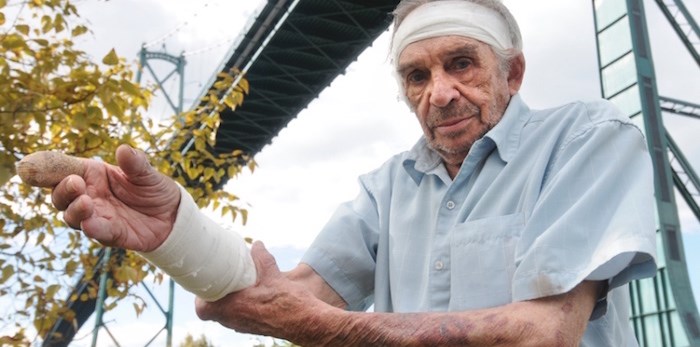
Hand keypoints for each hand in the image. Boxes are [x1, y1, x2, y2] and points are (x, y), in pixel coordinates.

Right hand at [50, 145, 179, 251]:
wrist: (172, 214)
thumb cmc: (153, 188)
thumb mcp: (147, 173)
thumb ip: (136, 163)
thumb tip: (125, 150)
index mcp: (91, 175)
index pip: (62, 170)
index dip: (45, 168)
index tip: (30, 166)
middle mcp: (88, 196)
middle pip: (61, 196)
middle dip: (63, 190)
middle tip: (76, 184)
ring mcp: (97, 217)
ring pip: (73, 217)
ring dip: (75, 211)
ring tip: (85, 202)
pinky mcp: (112, 234)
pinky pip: (99, 233)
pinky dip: (94, 229)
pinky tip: (91, 225)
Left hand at [195, 242, 331, 342]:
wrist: (308, 323)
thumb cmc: (290, 303)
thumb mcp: (274, 275)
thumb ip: (262, 258)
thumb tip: (256, 244)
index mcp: (234, 308)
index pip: (202, 308)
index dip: (199, 295)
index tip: (204, 279)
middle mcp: (235, 320)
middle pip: (210, 311)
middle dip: (211, 294)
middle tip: (216, 276)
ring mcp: (243, 326)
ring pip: (223, 314)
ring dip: (224, 300)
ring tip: (231, 282)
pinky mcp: (253, 326)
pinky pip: (236, 316)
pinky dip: (237, 304)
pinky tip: (248, 292)